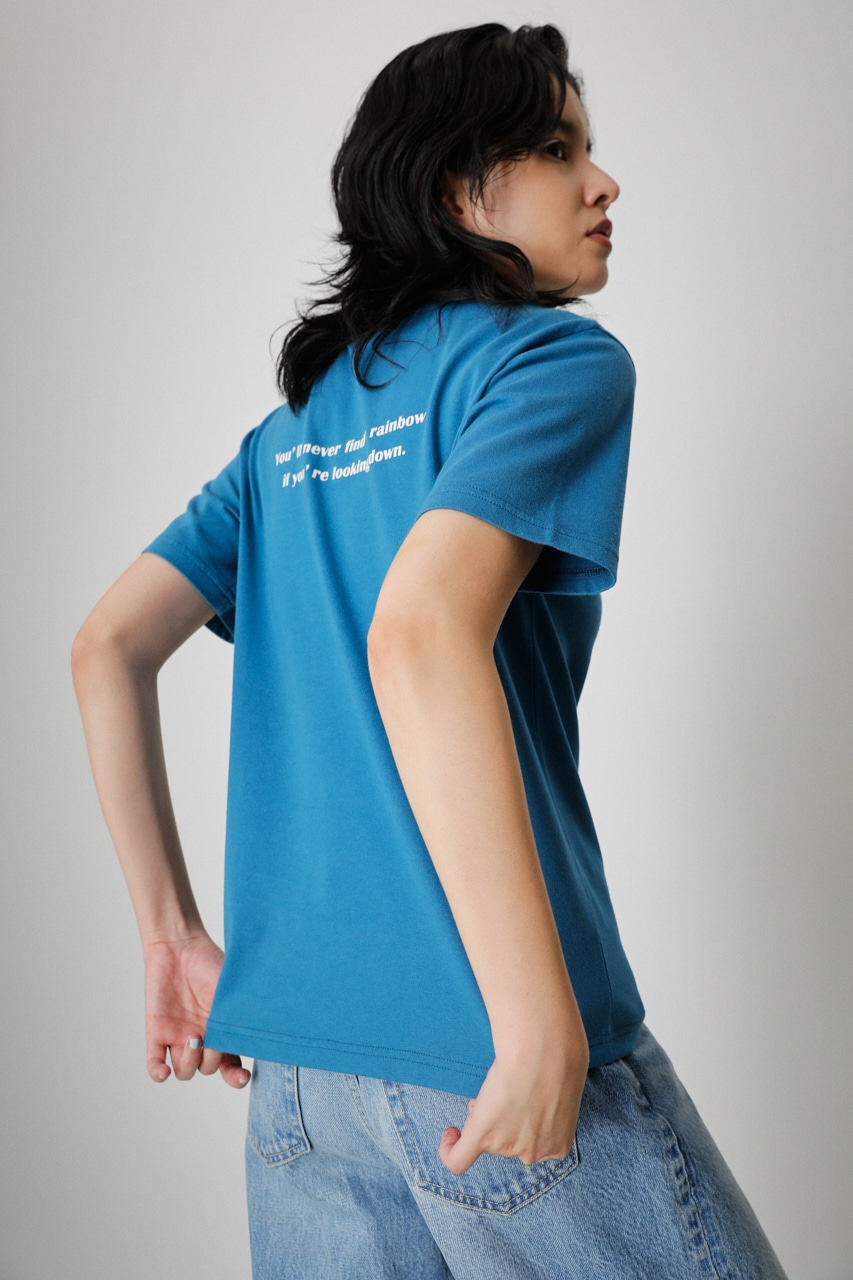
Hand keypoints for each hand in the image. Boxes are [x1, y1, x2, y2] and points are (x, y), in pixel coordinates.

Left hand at [143, 933, 247, 1087]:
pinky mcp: (157, 1032)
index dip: (236, 1077)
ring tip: (192, 1038)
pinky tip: (163, 1072)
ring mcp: (178, 1037)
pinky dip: (159, 1073)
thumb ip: (242, 1015)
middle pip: (208, 1068)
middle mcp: (202, 1039)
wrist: (180, 945)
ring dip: (189, 1062)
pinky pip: (155, 1063)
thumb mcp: (231, 991)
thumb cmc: (211, 963)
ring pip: (184, 1071)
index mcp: (223, 1031)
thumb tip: (259, 1035)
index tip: (241, 1077)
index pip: (231, 1065)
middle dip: (211, 1059)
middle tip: (209, 1037)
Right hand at [438, 1036, 588, 1173]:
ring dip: (484, 1118)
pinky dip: (449, 1152)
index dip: (525, 1122)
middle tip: (503, 1090)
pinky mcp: (484, 1137)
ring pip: (488, 1140)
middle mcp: (534, 1153)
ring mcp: (508, 1147)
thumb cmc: (561, 1060)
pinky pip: (459, 1159)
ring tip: (492, 1088)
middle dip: (503, 1118)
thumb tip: (534, 1099)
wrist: (544, 1052)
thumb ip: (553, 1106)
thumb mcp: (567, 1089)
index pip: (534, 1142)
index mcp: (559, 1145)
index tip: (521, 1105)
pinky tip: (450, 1134)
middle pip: (510, 1141)